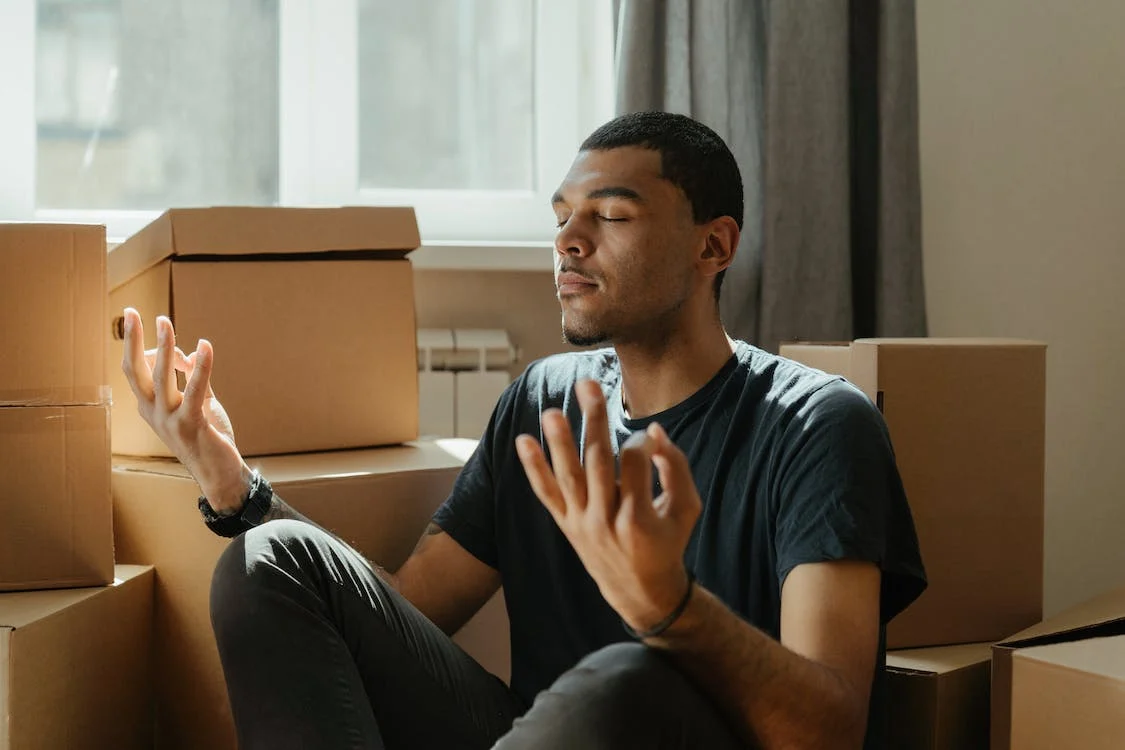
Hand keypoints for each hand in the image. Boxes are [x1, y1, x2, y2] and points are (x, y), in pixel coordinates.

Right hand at [120, 308, 250, 511]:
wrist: (219, 474)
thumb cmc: (207, 437)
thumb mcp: (198, 403)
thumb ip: (194, 377)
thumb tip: (191, 351)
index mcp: (149, 407)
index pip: (136, 370)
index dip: (138, 346)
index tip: (140, 321)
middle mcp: (153, 412)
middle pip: (136, 370)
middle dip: (132, 340)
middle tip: (132, 312)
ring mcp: (169, 419)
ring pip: (161, 376)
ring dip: (164, 346)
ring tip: (164, 321)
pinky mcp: (191, 424)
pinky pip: (194, 389)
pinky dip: (200, 366)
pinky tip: (205, 347)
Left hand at [515, 380, 701, 632]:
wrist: (640, 589)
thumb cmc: (668, 541)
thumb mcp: (686, 508)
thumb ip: (676, 467)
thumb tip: (654, 431)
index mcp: (638, 517)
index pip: (633, 463)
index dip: (640, 443)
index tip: (648, 439)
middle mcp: (605, 520)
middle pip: (596, 461)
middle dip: (593, 420)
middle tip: (587, 385)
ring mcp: (581, 523)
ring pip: (568, 477)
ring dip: (558, 442)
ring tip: (552, 411)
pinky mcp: (566, 524)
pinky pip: (547, 494)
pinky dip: (533, 469)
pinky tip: (522, 441)